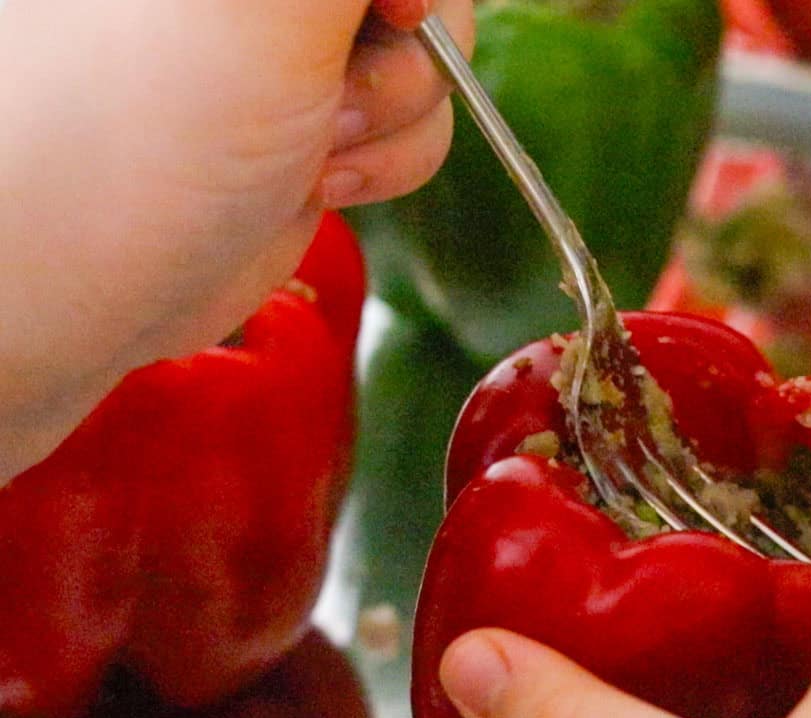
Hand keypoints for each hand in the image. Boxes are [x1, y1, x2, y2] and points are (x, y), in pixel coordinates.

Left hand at [0, 0, 471, 480]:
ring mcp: (282, 43)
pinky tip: (321, 182)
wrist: (79, 288)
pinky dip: (387, 158)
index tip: (392, 7)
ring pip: (422, 48)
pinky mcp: (305, 116)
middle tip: (337, 88)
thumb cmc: (139, 133)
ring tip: (317, 147)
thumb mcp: (257, 3)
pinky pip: (405, 115)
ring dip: (397, 111)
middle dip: (410, 40)